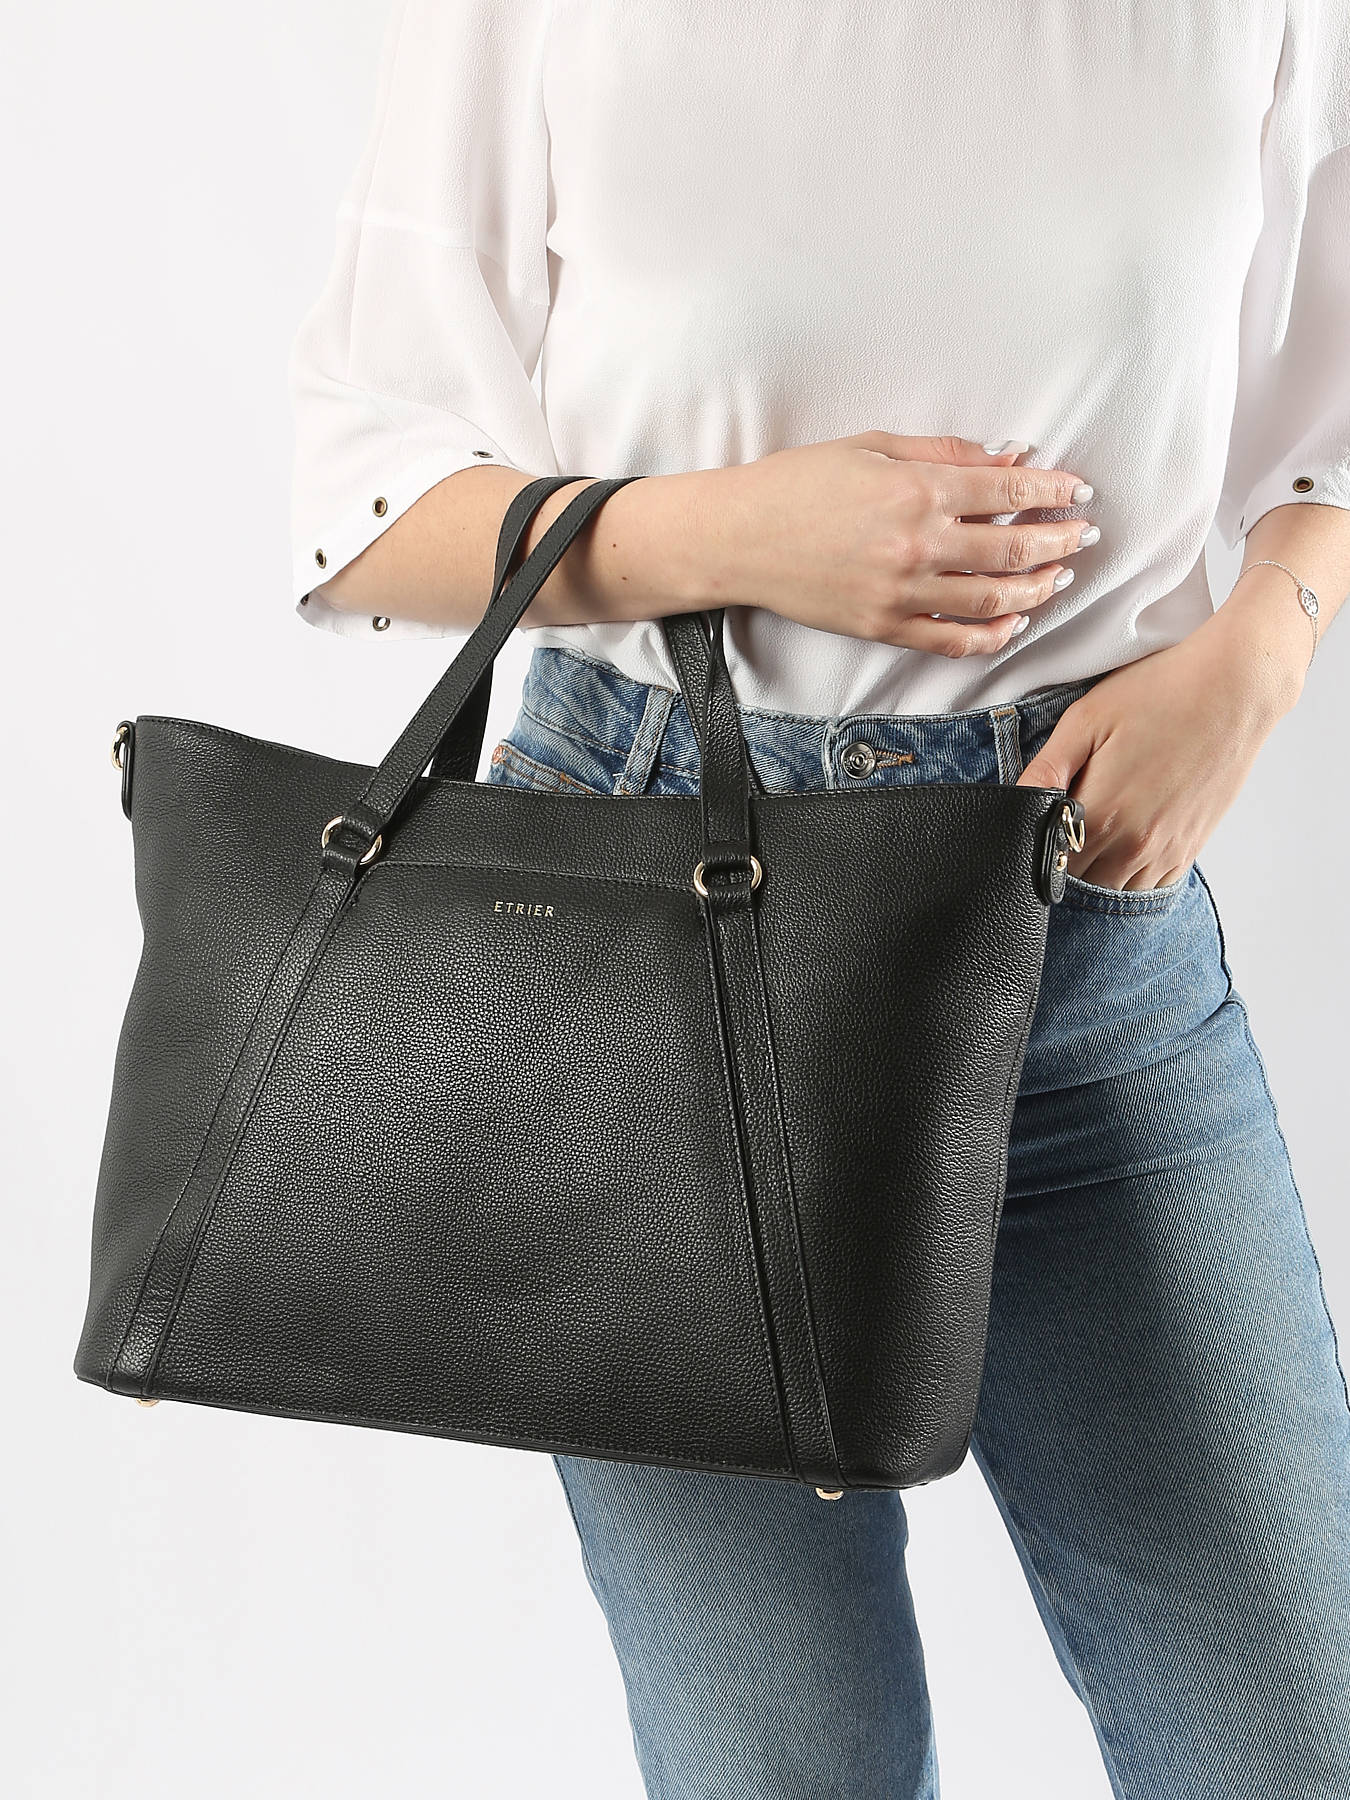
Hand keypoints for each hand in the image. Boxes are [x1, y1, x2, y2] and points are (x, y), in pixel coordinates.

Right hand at [686, 433, 1097, 656]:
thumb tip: (1010, 458)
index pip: (1007, 494)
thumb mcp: (872, 447)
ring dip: (1036, 589)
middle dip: (1059, 541)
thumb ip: (946, 453)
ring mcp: (900, 594)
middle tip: (1084, 535)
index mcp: (915, 491)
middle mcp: (916, 546)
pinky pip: (951, 641)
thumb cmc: (798, 483)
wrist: (739, 537)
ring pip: (991, 601)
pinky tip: (1012, 622)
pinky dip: (990, 635)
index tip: (1077, 491)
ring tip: (1058, 577)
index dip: (1052, 493)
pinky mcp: (883, 628)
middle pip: (1011, 551)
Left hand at [1015, 598, 1306, 889]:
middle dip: (1062, 866)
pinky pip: (1151, 887)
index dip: (1033, 852)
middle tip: (1057, 835)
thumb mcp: (1086, 719)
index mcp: (1101, 814)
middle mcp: (1134, 844)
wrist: (1236, 688)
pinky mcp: (1190, 848)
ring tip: (1090, 840)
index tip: (1029, 836)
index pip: (1048, 863)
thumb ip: (1046, 769)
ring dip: (1097, 876)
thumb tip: (1013, 802)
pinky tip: (1124, 846)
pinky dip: (1132, 877)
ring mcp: (1166, 850)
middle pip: (1080, 885)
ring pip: (1116, 893)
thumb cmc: (1160, 693)